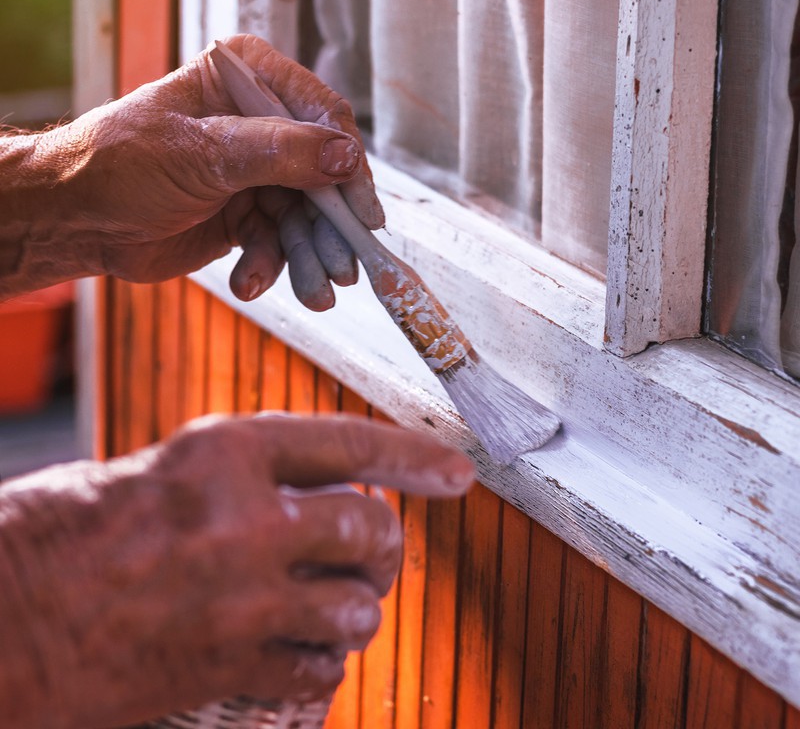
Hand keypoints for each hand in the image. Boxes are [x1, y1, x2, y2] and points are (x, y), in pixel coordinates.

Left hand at [0, 34, 380, 308]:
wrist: (77, 219)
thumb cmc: (122, 164)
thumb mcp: (203, 153)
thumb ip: (280, 153)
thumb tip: (347, 157)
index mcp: (248, 83)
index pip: (321, 117)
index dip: (349, 166)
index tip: (363, 212)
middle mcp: (260, 125)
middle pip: (322, 175)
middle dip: (330, 227)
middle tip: (343, 270)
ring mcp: (256, 173)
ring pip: (304, 217)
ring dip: (307, 258)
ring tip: (314, 294)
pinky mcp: (247, 215)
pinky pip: (277, 243)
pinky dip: (269, 267)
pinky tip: (249, 283)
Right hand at [0, 413, 472, 727]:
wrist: (7, 617)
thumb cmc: (74, 530)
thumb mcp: (170, 470)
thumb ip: (249, 478)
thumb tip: (324, 492)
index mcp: (225, 452)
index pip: (348, 443)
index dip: (413, 454)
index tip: (457, 472)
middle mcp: (244, 520)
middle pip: (371, 530)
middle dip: (382, 544)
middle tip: (367, 552)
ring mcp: (240, 600)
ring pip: (356, 609)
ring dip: (352, 609)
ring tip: (322, 603)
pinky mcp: (226, 667)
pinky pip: (318, 670)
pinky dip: (321, 663)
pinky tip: (295, 651)